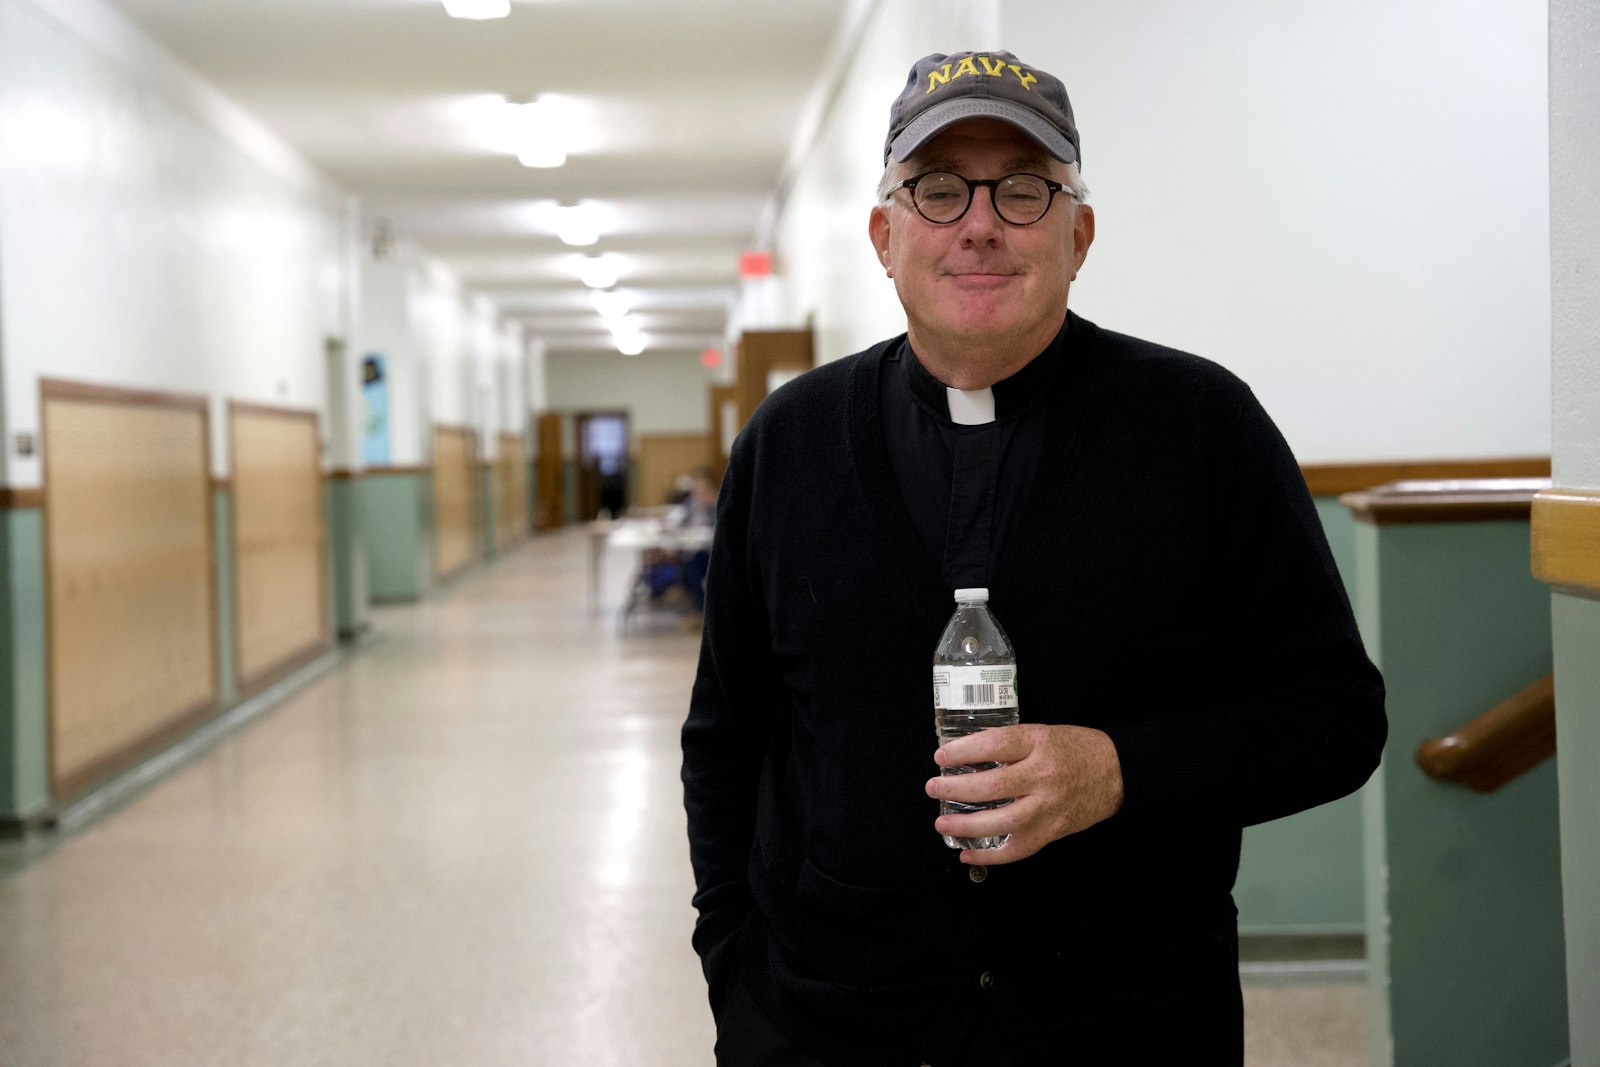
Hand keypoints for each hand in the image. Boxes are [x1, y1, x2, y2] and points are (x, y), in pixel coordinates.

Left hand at [925, 723, 1123, 865]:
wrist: (1117, 773)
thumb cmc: (1076, 750)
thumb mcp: (1043, 733)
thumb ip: (1011, 744)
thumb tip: (966, 754)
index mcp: (1039, 744)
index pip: (994, 744)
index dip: (963, 751)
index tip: (941, 756)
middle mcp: (1043, 776)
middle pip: (991, 786)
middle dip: (955, 788)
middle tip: (933, 787)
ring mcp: (1048, 807)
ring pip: (1002, 822)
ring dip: (966, 825)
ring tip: (942, 822)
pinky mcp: (1053, 831)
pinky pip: (1019, 849)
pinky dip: (991, 855)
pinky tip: (968, 853)